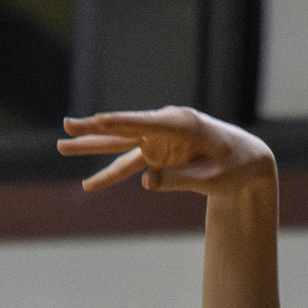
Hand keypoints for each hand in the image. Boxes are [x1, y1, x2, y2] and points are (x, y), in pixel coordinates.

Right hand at [58, 106, 274, 196]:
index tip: (98, 122)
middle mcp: (163, 127)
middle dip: (93, 130)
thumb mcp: (212, 178)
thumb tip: (145, 181)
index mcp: (180, 124)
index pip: (143, 122)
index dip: (120, 123)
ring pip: (118, 145)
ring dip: (91, 147)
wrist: (245, 162)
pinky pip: (128, 166)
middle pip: (123, 129)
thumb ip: (179, 179)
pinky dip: (109, 175)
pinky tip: (88, 185)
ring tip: (61, 145)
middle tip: (66, 126)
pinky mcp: (157, 155)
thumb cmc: (234, 167)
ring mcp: (157, 141)